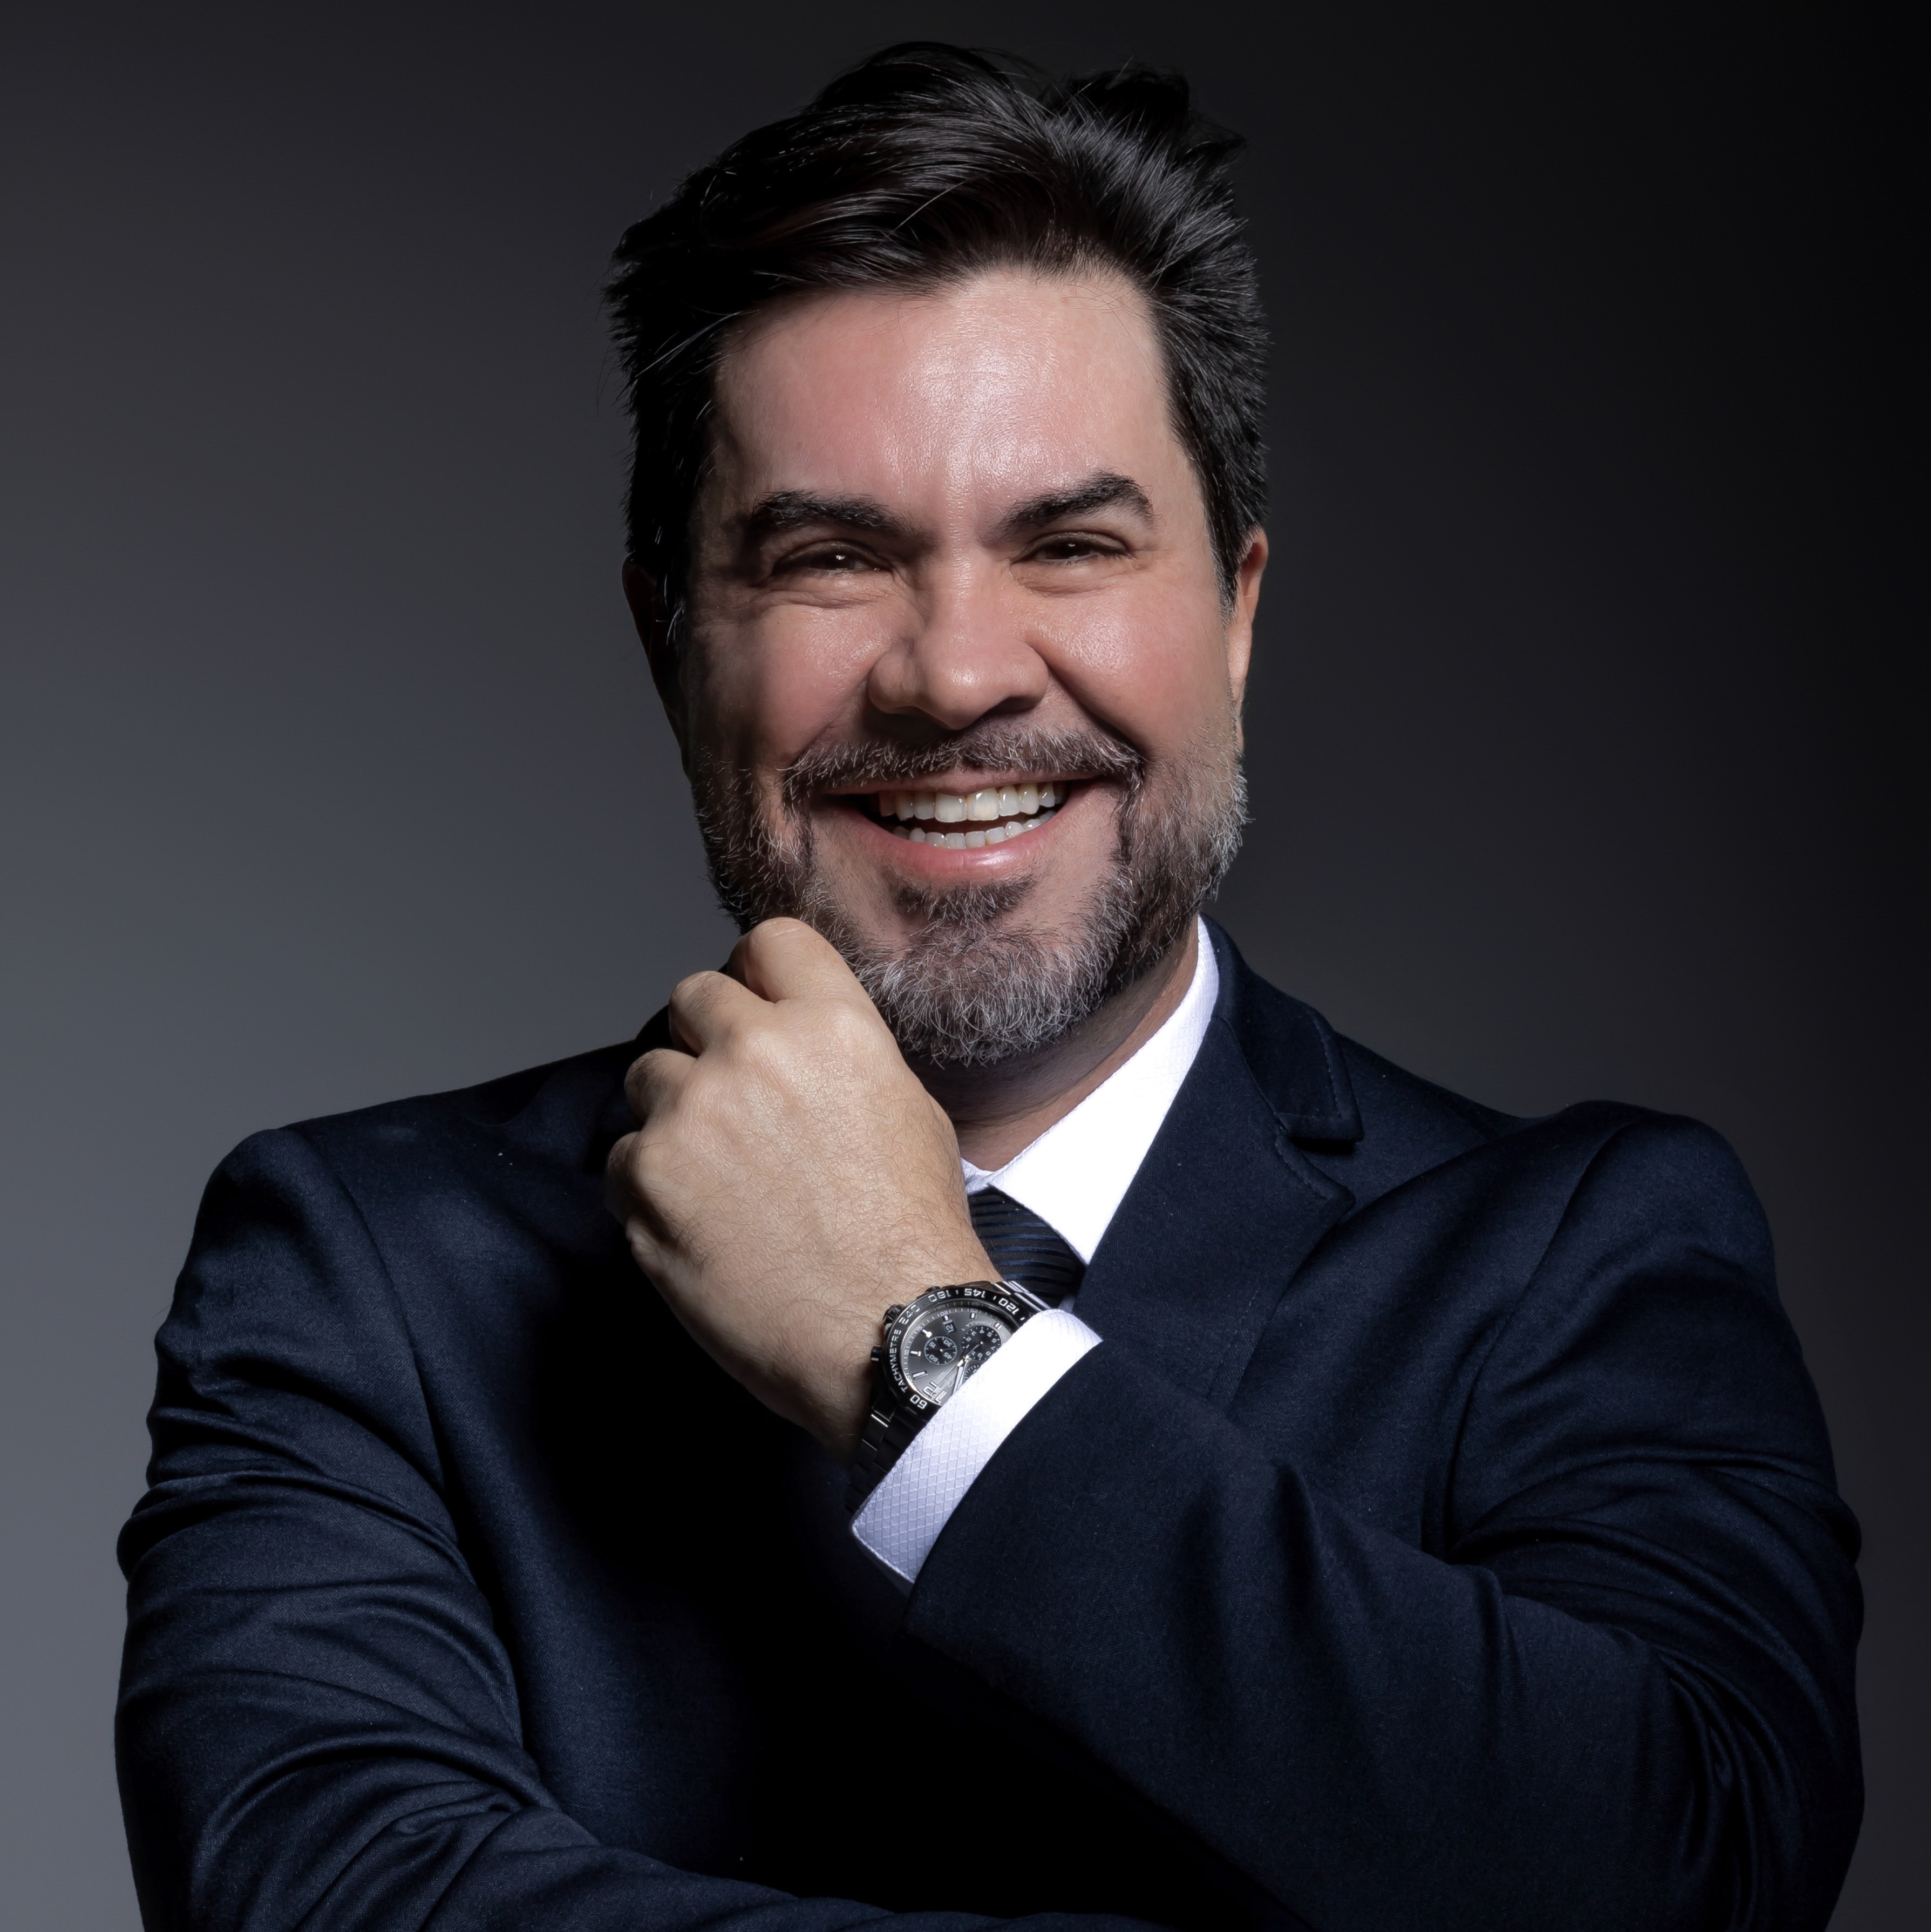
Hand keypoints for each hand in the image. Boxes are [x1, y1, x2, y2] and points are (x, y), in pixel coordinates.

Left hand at [605, 918, 995, 1457]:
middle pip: (690, 998)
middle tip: (732, 1104)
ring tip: (721, 1179)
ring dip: (674, 1115)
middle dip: (705, 1042)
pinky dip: (651, 1188)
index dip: (757, 976)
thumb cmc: (910, 1236)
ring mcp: (692, 1113)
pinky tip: (702, 1226)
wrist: (889, 1334)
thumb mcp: (909, 1111)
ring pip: (648, 1076)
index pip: (768, 941)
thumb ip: (843, 1056)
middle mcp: (755, 1052)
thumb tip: (798, 1041)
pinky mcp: (646, 1178)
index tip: (754, 1009)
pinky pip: (623, 1157)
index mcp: (832, 1026)